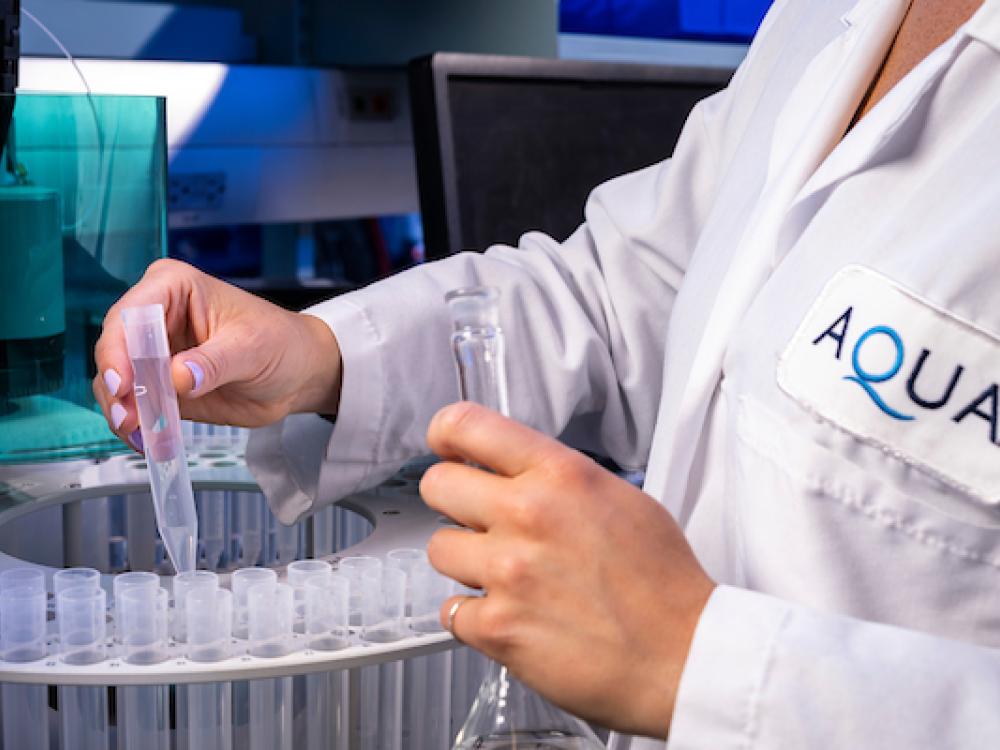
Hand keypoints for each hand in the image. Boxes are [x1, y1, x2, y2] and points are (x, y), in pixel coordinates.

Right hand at [93, 259, 342, 449]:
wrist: (298, 373)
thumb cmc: (281, 343)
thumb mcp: (253, 348)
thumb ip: (214, 363)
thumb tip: (179, 376)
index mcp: (174, 287)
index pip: (131, 314)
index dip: (119, 349)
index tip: (124, 384)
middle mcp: (155, 314)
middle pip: (114, 348)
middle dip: (117, 386)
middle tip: (128, 418)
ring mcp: (152, 351)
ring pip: (116, 380)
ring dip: (122, 409)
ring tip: (139, 433)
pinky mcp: (158, 384)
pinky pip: (133, 404)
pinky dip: (136, 424)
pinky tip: (147, 439)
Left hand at [420, 402, 715, 738]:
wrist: (684, 657)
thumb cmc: (663, 584)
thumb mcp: (621, 499)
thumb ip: (561, 480)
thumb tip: (520, 473)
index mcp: (560, 475)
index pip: (468, 425)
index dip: (446, 434)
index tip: (444, 446)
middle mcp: (527, 514)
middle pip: (437, 485)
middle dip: (453, 503)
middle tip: (478, 521)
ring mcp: (507, 572)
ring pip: (439, 549)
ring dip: (466, 563)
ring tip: (505, 577)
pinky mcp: (497, 627)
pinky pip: (452, 611)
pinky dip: (476, 618)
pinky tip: (511, 617)